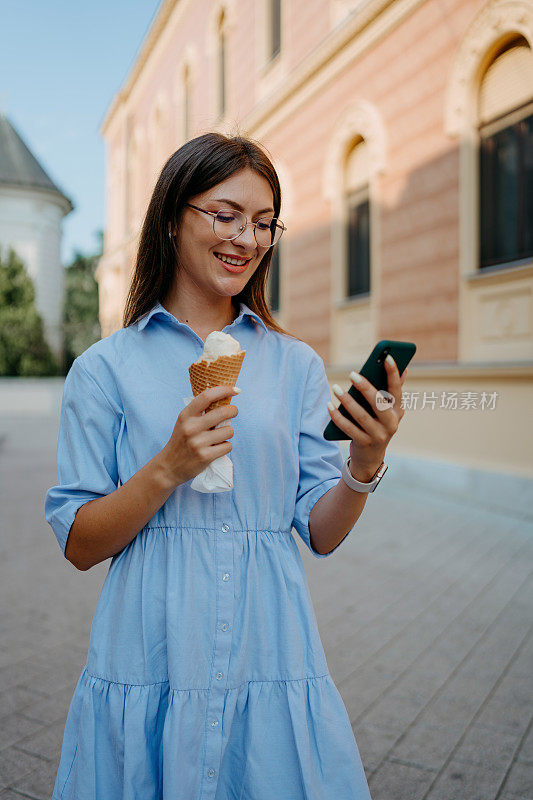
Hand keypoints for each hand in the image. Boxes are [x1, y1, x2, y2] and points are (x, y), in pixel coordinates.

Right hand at [160, 385, 239, 486]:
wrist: (169, 467)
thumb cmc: (181, 441)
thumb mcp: (184, 422)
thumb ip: (199, 412)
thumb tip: (224, 398)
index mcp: (185, 415)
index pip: (207, 396)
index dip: (224, 390)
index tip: (236, 390)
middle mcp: (191, 427)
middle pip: (223, 412)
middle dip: (233, 411)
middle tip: (233, 412)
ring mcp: (198, 442)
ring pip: (229, 431)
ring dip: (228, 433)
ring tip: (218, 437)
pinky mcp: (205, 456)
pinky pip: (228, 446)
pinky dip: (225, 447)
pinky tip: (216, 449)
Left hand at [327, 356, 406, 480]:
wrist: (371, 458)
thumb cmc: (377, 425)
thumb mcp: (388, 411)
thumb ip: (393, 391)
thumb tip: (404, 369)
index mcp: (398, 411)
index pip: (397, 390)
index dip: (394, 373)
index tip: (386, 357)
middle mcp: (391, 424)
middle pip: (378, 403)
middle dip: (366, 388)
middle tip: (352, 374)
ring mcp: (378, 436)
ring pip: (361, 416)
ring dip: (347, 401)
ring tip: (335, 388)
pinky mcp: (364, 444)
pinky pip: (348, 429)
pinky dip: (338, 417)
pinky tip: (329, 405)